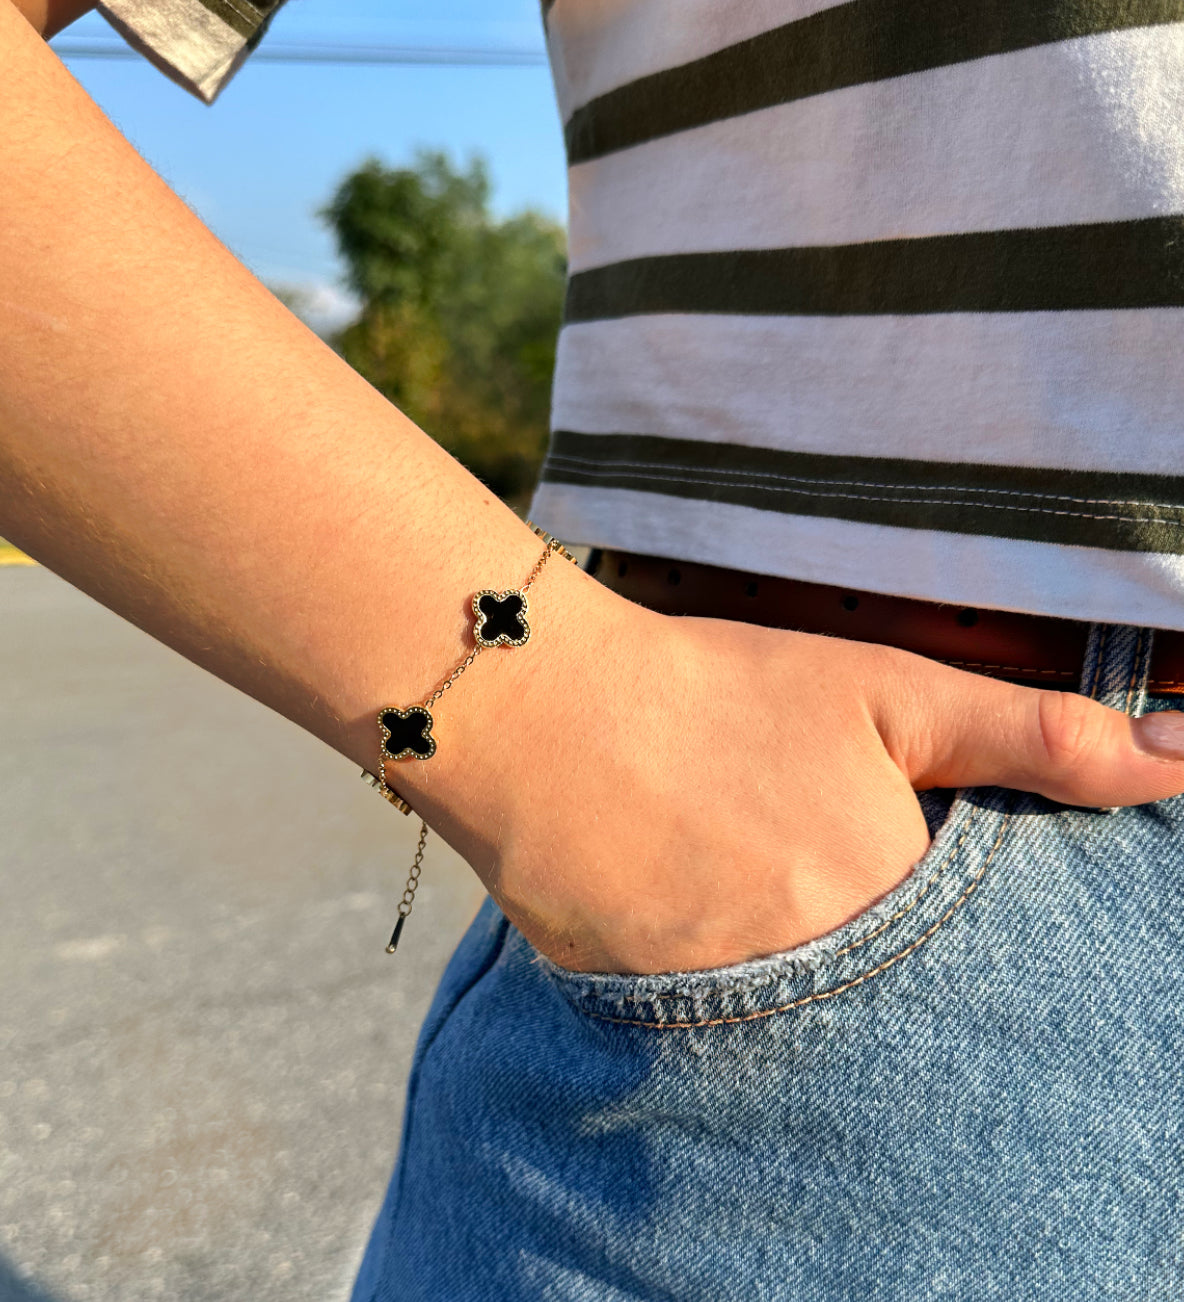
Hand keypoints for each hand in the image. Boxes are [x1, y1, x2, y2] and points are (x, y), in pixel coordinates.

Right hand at [400, 569, 1183, 974]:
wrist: (541, 718)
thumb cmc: (715, 692)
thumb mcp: (884, 694)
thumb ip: (1030, 737)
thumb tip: (1175, 761)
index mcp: (892, 900)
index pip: (976, 959)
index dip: (947, 910)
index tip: (898, 864)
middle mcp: (819, 978)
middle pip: (889, 996)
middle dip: (868, 938)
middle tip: (802, 860)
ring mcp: (728, 1007)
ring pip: (806, 1016)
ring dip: (796, 958)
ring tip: (744, 877)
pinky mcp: (651, 1015)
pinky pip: (721, 1023)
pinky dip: (727, 975)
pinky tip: (694, 901)